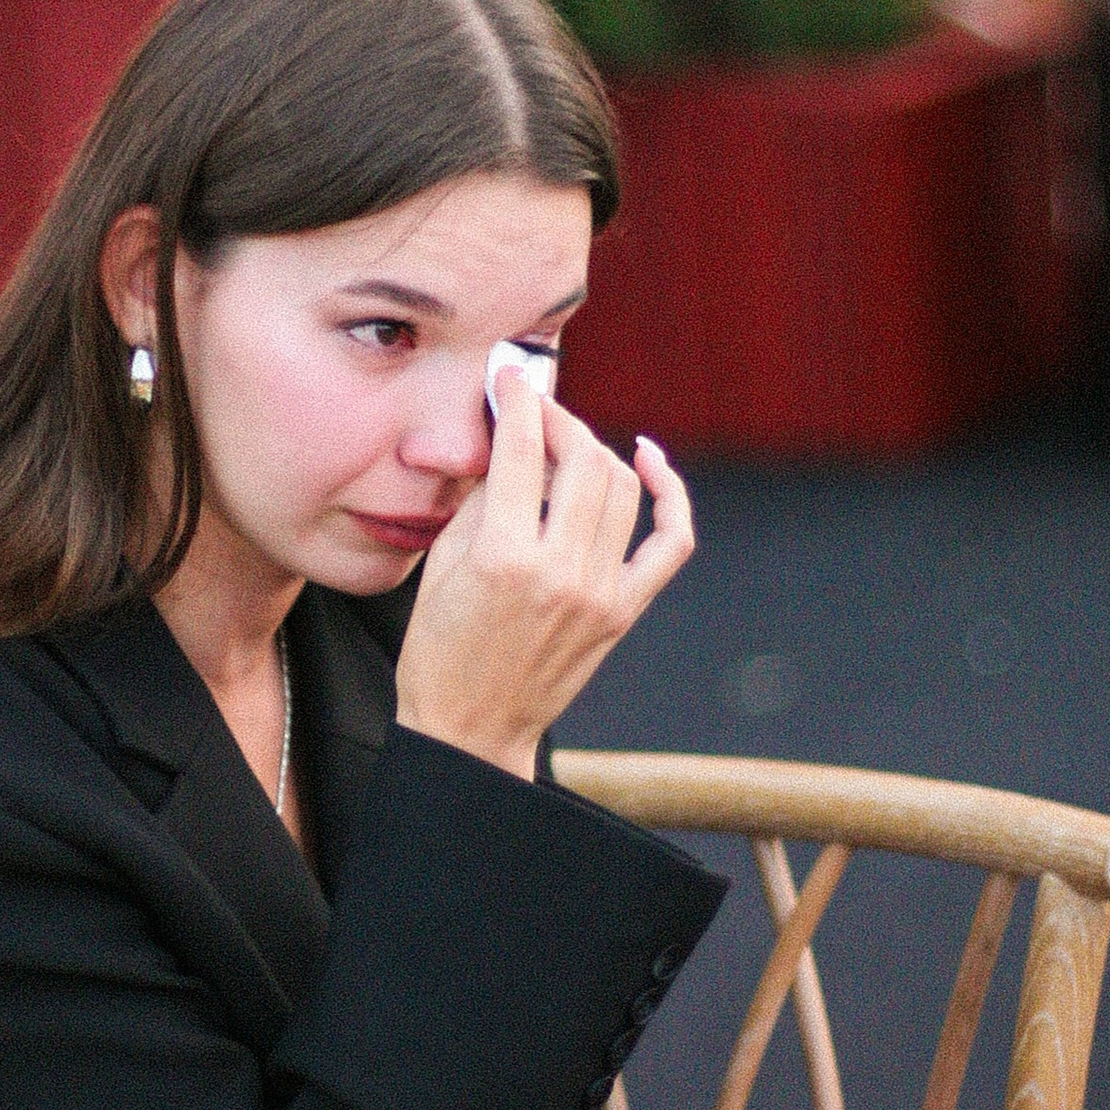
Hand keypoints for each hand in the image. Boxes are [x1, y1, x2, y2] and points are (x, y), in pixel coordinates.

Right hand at [393, 385, 694, 778]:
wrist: (473, 732)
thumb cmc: (438, 654)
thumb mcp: (439, 568)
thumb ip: (478, 501)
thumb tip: (508, 443)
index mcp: (502, 559)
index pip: (519, 451)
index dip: (517, 400)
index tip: (510, 377)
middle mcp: (560, 572)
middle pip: (582, 459)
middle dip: (559, 418)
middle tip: (536, 409)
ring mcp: (600, 593)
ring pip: (622, 487)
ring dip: (595, 450)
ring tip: (566, 444)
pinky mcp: (624, 611)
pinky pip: (670, 540)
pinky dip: (670, 493)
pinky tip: (648, 459)